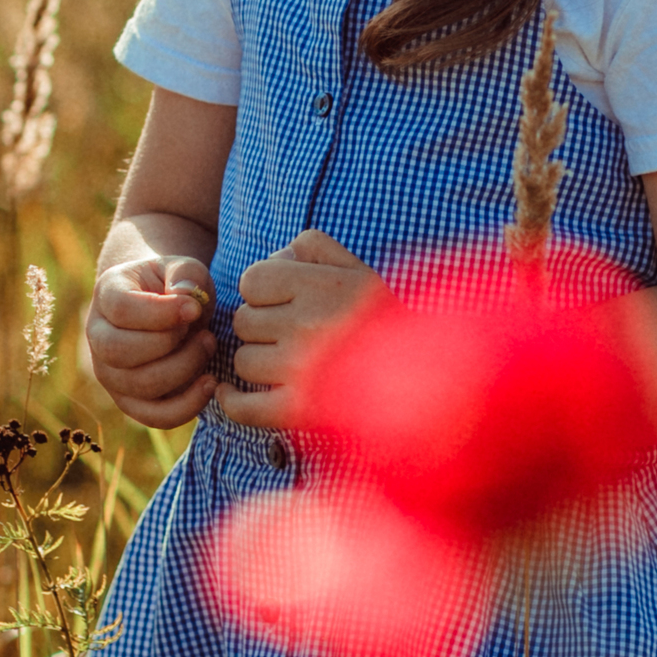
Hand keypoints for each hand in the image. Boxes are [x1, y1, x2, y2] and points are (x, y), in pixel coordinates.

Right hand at [86, 253, 216, 427]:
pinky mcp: (129, 400)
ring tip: (208, 346)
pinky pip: (152, 415)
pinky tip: (209, 383)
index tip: (194, 308)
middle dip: (171, 345)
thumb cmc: (175, 285)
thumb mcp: (183, 267)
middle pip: (120, 352)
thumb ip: (185, 274)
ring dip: (184, 370)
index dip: (161, 312)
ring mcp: (110, 372)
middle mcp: (98, 336)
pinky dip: (185, 406)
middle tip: (205, 333)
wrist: (167, 306)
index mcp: (107, 294)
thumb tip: (185, 299)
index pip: (121, 310)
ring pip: (139, 386)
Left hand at [215, 229, 382, 423]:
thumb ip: (314, 246)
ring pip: (243, 361)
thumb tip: (275, 256)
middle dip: (261, 326)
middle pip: (243, 320)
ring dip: (258, 362)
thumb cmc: (386, 320)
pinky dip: (232, 401)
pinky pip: (243, 407)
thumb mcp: (357, 268)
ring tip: (288, 363)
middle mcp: (305, 324)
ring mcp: (299, 369)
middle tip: (290, 334)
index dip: (263, 290)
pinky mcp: (299, 410)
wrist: (425, 378)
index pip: (252, 280)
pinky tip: (230, 394)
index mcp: (319, 286)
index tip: (284, 302)